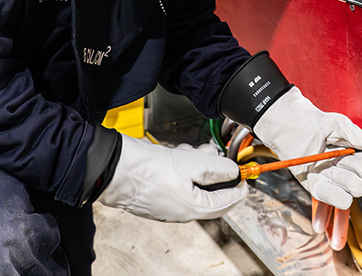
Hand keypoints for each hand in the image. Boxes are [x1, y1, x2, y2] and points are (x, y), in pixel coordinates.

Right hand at [98, 135, 246, 221]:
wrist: (117, 168)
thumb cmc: (151, 169)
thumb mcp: (194, 163)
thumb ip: (218, 168)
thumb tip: (233, 172)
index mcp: (194, 209)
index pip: (228, 202)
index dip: (239, 186)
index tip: (245, 174)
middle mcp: (182, 211)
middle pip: (210, 192)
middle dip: (215, 170)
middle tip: (214, 154)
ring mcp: (169, 204)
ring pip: (194, 183)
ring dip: (197, 164)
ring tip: (191, 150)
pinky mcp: (158, 194)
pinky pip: (179, 181)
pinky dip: (182, 167)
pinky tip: (177, 154)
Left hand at [253, 87, 361, 208]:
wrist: (287, 124)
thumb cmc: (310, 122)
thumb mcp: (336, 123)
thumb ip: (353, 133)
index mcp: (351, 155)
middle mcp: (343, 169)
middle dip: (361, 171)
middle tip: (349, 158)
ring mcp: (330, 179)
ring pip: (352, 191)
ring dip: (347, 179)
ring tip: (335, 165)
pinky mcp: (315, 186)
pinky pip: (332, 197)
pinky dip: (335, 193)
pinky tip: (330, 179)